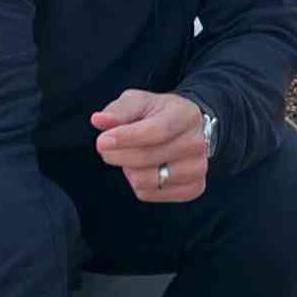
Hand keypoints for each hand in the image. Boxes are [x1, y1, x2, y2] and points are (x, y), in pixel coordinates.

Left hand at [91, 90, 206, 202]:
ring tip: (130, 156)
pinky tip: (141, 169)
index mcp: (186, 115)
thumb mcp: (139, 102)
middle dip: (118, 154)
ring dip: (128, 169)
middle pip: (148, 157)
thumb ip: (119, 110)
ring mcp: (198, 168)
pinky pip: (150, 194)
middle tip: (105, 148)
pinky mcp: (193, 188)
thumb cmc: (157, 114)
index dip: (126, 138)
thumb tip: (99, 120)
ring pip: (146, 180)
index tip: (102, 142)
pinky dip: (137, 184)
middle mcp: (197, 143)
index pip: (156, 131)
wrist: (185, 129)